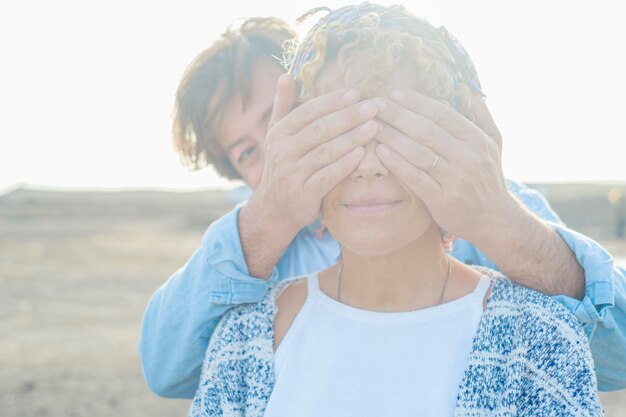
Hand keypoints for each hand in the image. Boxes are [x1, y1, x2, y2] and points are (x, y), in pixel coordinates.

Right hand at [249, 74, 378, 234]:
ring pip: (325, 152)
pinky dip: (344, 164)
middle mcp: (282, 151)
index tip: (356, 93)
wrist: (274, 208)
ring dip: (351, 138)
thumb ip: (283, 106)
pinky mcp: (303, 193)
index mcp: (279, 133)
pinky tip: (361, 154)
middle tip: (373, 107)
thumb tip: (286, 75)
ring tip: (373, 127)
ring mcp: (292, 173)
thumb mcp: (277, 135)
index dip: (332, 102)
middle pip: (319, 129)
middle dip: (348, 117)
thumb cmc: (283, 165)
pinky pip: (327, 176)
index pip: (308, 112)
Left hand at [372, 90, 514, 242]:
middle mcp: (467, 157)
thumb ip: (481, 114)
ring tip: (372, 126)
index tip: (395, 93)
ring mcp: (454, 179)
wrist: (494, 219)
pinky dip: (397, 163)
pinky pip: (415, 177)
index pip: (442, 114)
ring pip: (418, 153)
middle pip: (426, 131)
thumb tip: (467, 87)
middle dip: (398, 115)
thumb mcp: (495, 142)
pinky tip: (380, 152)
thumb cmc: (488, 176)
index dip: (416, 102)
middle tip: (375, 104)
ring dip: (392, 137)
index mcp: (477, 139)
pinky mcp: (442, 199)